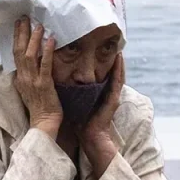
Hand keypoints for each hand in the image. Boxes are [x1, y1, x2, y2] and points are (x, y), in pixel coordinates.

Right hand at [12, 16, 62, 138]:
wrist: (44, 123)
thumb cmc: (42, 107)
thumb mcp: (31, 89)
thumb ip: (31, 75)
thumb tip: (34, 62)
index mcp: (20, 78)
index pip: (16, 53)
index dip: (17, 38)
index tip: (19, 24)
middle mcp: (23, 77)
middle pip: (19, 50)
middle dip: (21, 33)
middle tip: (24, 17)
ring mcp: (32, 81)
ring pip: (29, 55)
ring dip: (34, 38)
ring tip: (38, 25)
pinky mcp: (44, 85)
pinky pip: (45, 65)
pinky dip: (48, 51)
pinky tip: (52, 40)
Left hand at [78, 53, 124, 178]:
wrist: (89, 136)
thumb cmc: (80, 121)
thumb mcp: (75, 102)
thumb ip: (72, 91)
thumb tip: (59, 80)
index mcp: (97, 92)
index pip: (100, 74)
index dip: (99, 62)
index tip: (96, 49)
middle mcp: (107, 92)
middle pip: (110, 72)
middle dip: (112, 59)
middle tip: (112, 44)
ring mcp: (112, 94)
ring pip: (117, 73)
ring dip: (118, 61)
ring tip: (118, 47)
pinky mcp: (114, 98)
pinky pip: (118, 80)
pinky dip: (119, 69)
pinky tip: (119, 59)